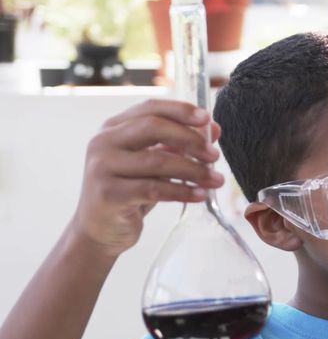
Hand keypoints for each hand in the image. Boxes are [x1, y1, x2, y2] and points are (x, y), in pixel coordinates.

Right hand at [71, 99, 223, 257]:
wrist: (99, 230)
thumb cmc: (130, 192)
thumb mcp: (154, 165)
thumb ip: (178, 144)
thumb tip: (213, 130)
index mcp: (113, 128)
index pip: (149, 108)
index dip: (180, 110)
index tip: (206, 118)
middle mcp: (103, 142)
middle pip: (153, 127)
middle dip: (190, 139)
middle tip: (214, 155)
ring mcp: (102, 167)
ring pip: (157, 161)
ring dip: (193, 170)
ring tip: (216, 179)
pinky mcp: (108, 194)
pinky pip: (153, 189)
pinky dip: (182, 191)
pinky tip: (200, 195)